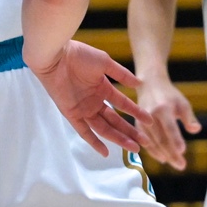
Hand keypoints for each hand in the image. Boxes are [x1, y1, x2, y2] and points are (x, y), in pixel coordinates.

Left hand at [26, 38, 146, 156]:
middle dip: (130, 132)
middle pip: (115, 121)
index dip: (137, 113)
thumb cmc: (80, 55)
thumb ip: (121, 75)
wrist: (56, 55)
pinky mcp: (71, 114)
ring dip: (118, 138)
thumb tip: (140, 84)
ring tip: (133, 148)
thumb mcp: (105, 63)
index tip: (150, 122)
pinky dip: (94, 142)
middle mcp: (94, 101)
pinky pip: (84, 131)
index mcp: (103, 89)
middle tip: (145, 143)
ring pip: (104, 128)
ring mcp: (83, 109)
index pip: (123, 105)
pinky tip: (106, 152)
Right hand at [128, 71, 200, 168]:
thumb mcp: (182, 103)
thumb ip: (189, 118)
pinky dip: (154, 152)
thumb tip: (196, 130)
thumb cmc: (170, 96)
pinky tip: (163, 159)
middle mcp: (150, 116)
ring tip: (176, 164)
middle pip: (161, 139)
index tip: (183, 151)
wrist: (150, 85)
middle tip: (182, 166)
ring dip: (164, 155)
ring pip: (153, 143)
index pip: (169, 127)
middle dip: (172, 154)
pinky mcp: (137, 126)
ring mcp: (142, 122)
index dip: (176, 140)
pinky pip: (145, 143)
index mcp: (163, 108)